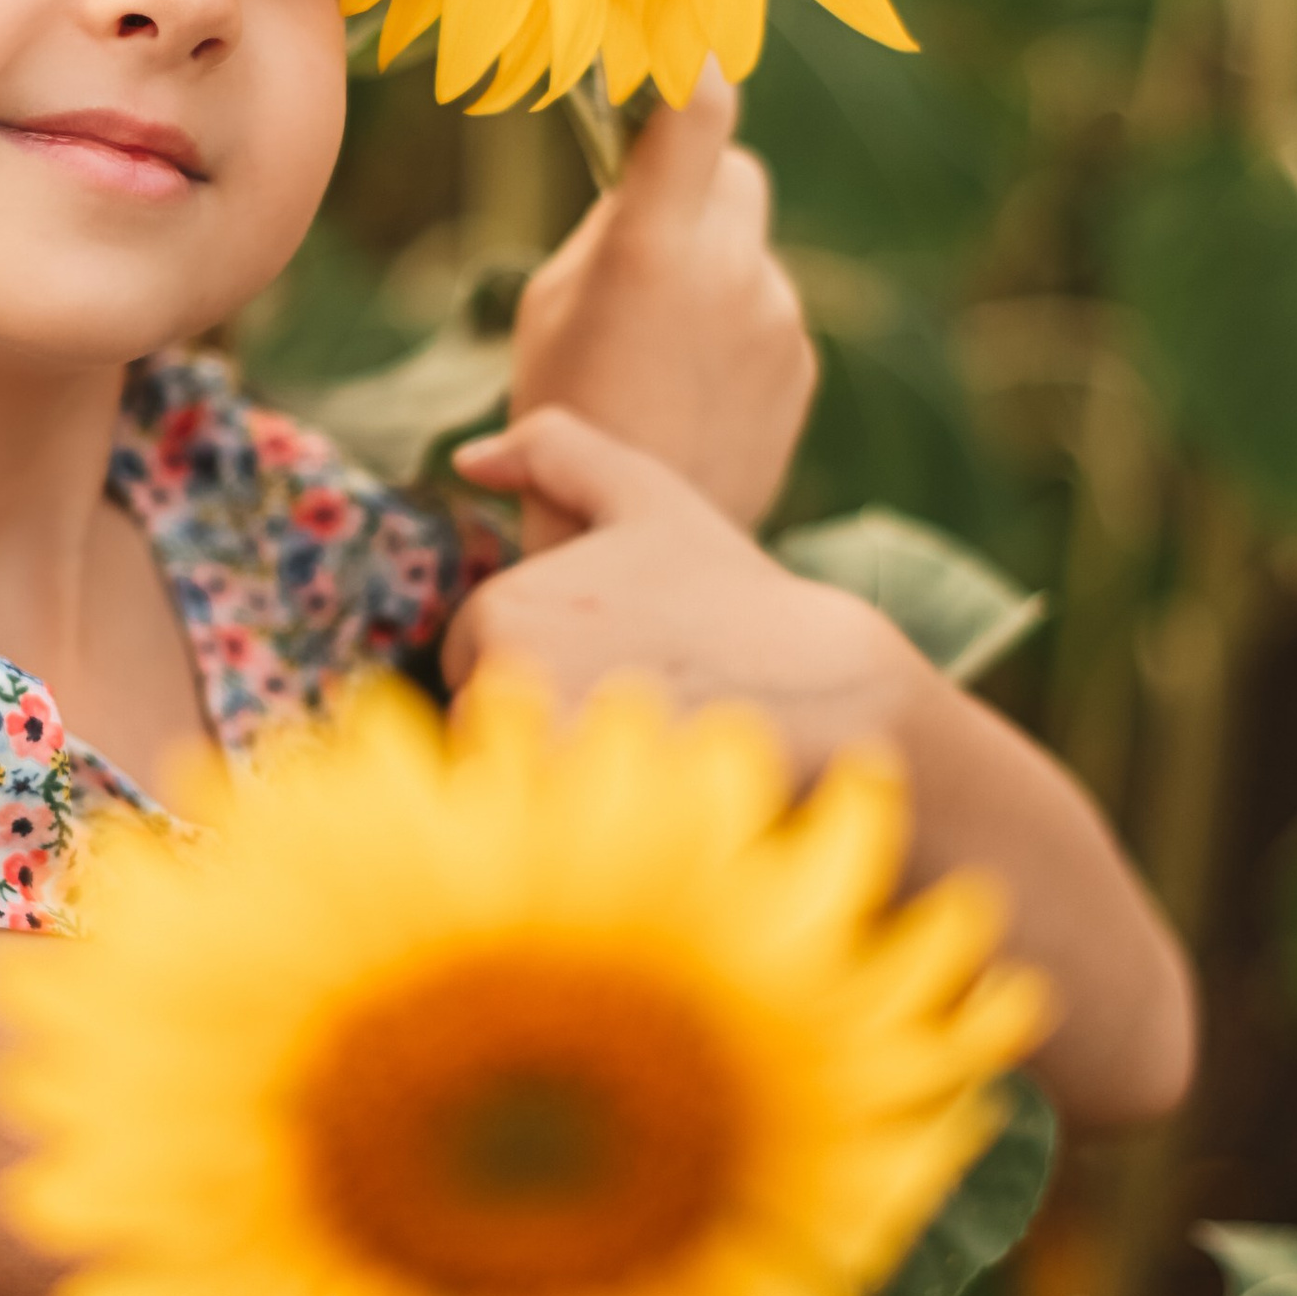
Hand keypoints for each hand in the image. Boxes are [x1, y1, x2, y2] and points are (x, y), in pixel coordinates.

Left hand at [444, 406, 1199, 1131]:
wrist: (832, 696)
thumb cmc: (735, 598)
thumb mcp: (648, 497)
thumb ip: (555, 450)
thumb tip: (464, 455)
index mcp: (500, 610)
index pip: (473, 662)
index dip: (544, 665)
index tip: (616, 662)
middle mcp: (502, 685)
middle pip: (480, 728)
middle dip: (544, 722)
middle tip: (640, 708)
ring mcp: (534, 762)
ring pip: (507, 786)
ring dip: (558, 777)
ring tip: (648, 753)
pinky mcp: (573, 829)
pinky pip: (538, 845)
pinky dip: (578, 834)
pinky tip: (647, 802)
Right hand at [508, 70, 815, 545]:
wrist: (634, 539)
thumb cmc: (566, 410)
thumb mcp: (551, 304)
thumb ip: (611, 229)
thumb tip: (649, 180)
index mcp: (652, 243)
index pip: (698, 108)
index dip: (691, 64)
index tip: (681, 44)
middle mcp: (730, 266)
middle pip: (737, 171)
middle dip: (700, 187)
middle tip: (652, 239)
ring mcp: (779, 315)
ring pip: (749, 250)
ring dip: (715, 271)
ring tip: (660, 353)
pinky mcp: (802, 361)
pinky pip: (767, 310)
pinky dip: (737, 330)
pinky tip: (692, 389)